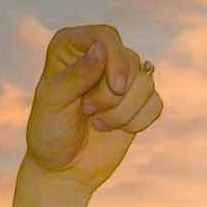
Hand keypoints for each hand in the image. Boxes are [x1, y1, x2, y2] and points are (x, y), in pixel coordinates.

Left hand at [25, 25, 163, 192]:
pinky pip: (155, 103)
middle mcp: (99, 57)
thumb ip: (76, 74)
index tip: (116, 88)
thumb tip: (102, 48)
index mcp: (72, 47)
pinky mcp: (137, 103)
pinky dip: (138, 122)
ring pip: (146, 83)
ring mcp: (120, 79)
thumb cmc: (50, 133)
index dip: (116, 60)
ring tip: (98, 123)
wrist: (63, 169)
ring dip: (123, 112)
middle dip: (113, 95)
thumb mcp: (53, 102)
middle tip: (87, 111)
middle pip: (129, 61)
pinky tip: (116, 130)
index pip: (107, 36)